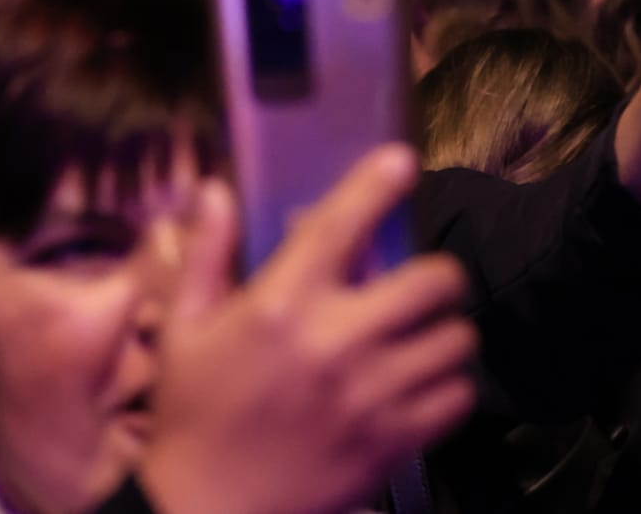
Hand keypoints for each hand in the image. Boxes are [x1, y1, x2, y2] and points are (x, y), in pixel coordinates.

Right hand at [137, 146, 475, 513]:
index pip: (344, 223)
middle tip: (416, 285)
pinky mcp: (393, 442)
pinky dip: (449, 385)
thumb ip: (208, 253)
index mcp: (280, 302)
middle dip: (432, 274)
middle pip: (433, 279)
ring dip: (443, 331)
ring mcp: (372, 394)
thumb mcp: (182, 328)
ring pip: (455, 338)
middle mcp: (335, 340)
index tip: (401, 161)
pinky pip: (457, 397)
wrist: (206, 511)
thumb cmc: (191, 414)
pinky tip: (421, 385)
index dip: (379, 182)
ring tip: (420, 337)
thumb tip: (216, 189)